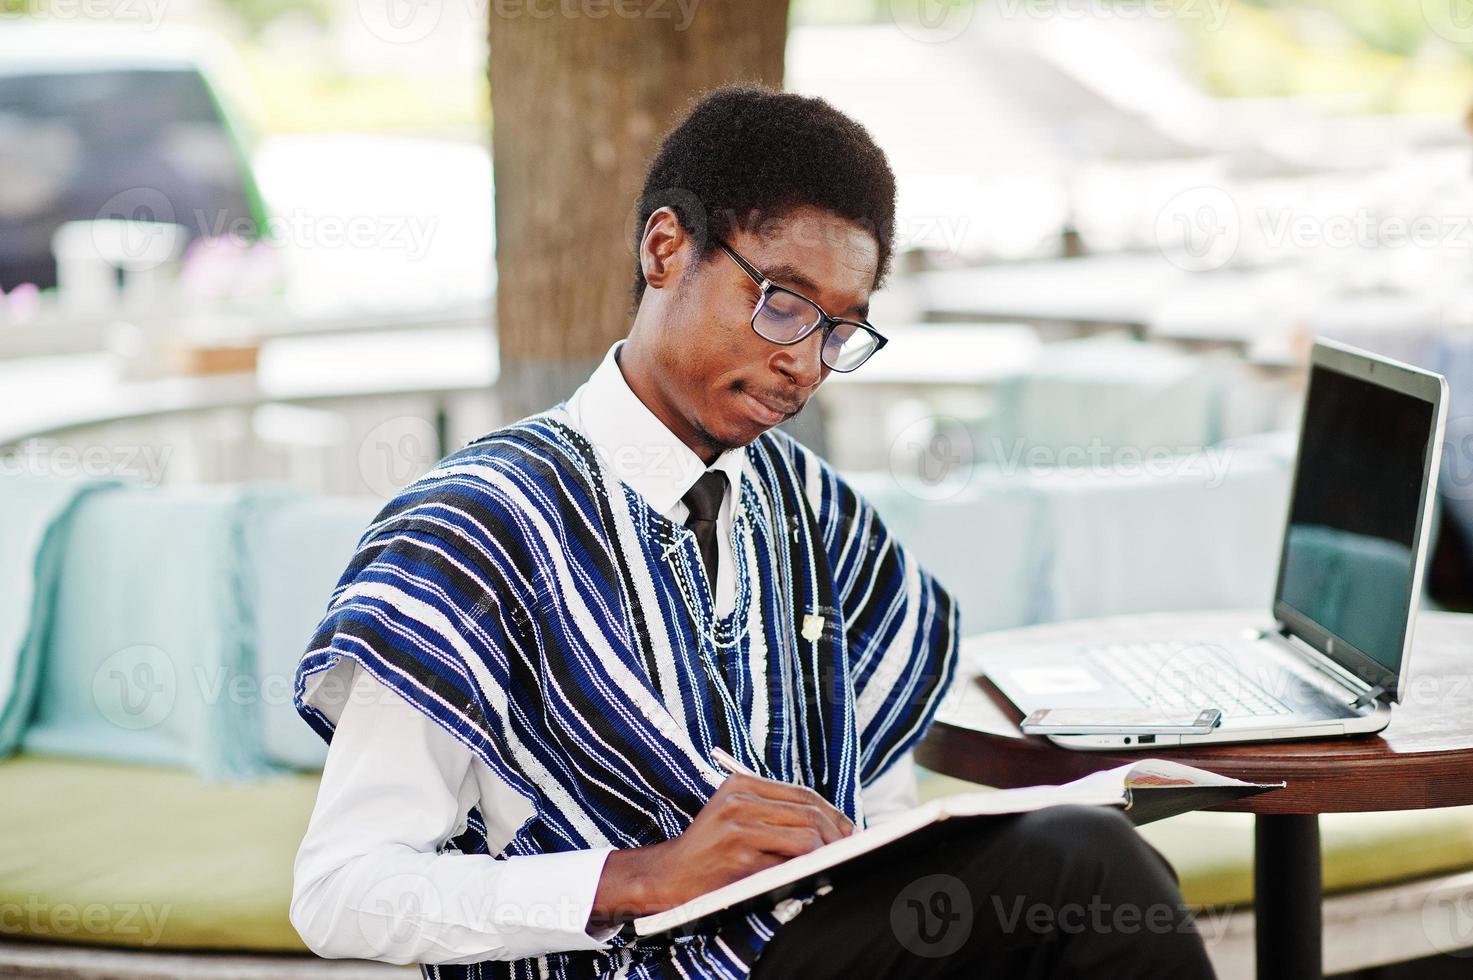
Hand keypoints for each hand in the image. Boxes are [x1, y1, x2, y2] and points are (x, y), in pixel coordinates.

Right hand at [587, 771, 854, 930]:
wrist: (667, 876)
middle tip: (851, 847)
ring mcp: (739, 826)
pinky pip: (789, 858)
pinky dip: (808, 864)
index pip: (801, 793)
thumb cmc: (707, 851)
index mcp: (741, 785)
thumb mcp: (734, 817)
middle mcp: (740, 800)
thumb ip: (771, 814)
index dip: (831, 811)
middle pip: (808, 810)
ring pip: (804, 833)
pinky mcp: (740, 854)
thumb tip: (826, 825)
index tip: (849, 828)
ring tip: (836, 860)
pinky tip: (813, 871)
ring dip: (827, 849)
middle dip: (836, 831)